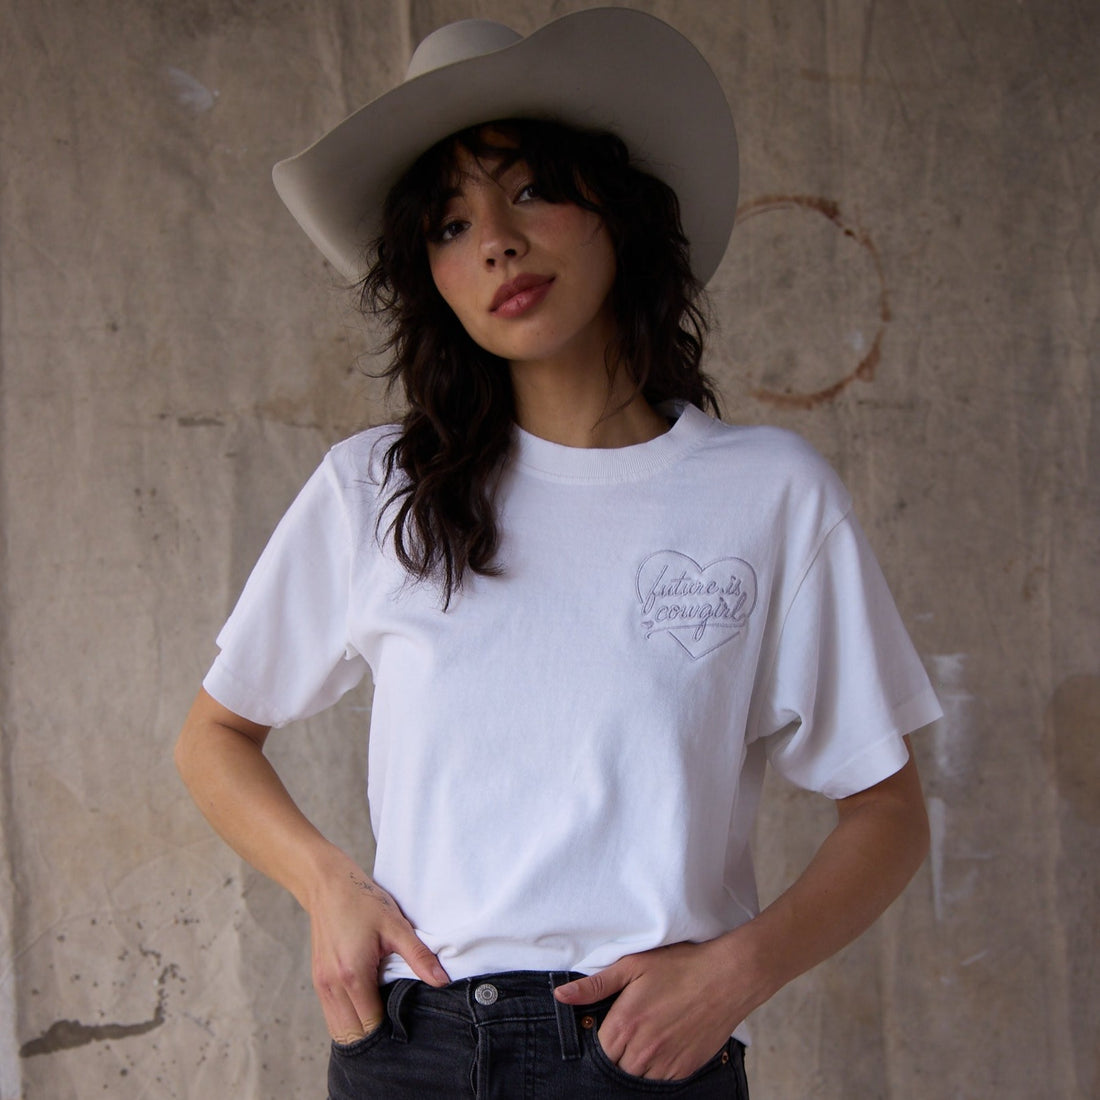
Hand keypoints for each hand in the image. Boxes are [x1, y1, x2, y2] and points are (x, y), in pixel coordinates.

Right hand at [308, 860, 449, 1043]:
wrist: (327, 885)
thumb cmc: (362, 901)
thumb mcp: (395, 925)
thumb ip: (418, 956)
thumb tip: (442, 980)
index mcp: (353, 975)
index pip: (371, 1025)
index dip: (390, 1031)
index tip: (408, 1024)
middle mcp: (332, 986)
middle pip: (352, 1036)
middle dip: (375, 1038)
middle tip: (398, 1027)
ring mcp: (321, 985)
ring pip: (338, 1029)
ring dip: (360, 1031)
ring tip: (384, 1020)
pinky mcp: (318, 980)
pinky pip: (332, 1015)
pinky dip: (348, 1019)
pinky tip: (367, 1007)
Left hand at [553, 935, 766, 1080]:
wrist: (727, 977)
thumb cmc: (680, 966)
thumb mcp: (633, 966)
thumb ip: (595, 985)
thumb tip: (561, 996)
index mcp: (625, 1024)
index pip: (598, 1051)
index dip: (602, 1039)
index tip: (611, 1025)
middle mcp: (643, 1050)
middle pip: (616, 1067)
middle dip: (618, 1052)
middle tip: (632, 1028)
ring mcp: (666, 1063)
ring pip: (638, 1077)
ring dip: (637, 1062)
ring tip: (649, 1035)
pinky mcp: (685, 1069)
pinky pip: (661, 1080)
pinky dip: (658, 1068)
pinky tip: (665, 1044)